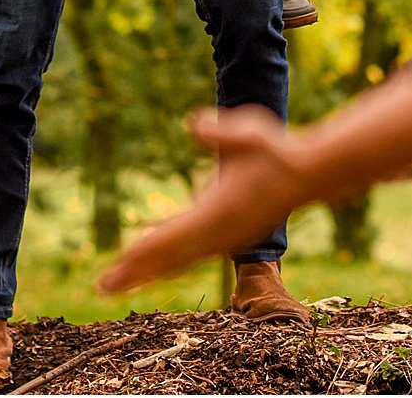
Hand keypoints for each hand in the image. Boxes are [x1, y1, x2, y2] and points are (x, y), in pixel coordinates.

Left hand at [97, 106, 305, 293]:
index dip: (144, 252)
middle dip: (136, 272)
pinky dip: (169, 262)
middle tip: (102, 287)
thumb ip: (219, 132)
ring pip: (180, 261)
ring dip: (148, 271)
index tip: (119, 263)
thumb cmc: (276, 151)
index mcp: (219, 211)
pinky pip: (193, 256)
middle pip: (170, 258)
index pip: (173, 236)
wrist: (309, 175)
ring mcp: (226, 239)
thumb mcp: (248, 133)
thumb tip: (193, 124)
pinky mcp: (231, 238)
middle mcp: (220, 233)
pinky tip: (153, 263)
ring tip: (119, 282)